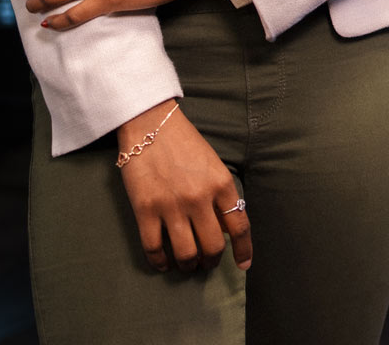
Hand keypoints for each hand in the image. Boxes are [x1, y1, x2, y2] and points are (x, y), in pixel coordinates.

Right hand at [116, 99, 251, 273]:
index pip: (239, 227)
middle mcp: (199, 198)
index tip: (243, 265)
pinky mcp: (145, 210)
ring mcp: (171, 206)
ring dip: (188, 265)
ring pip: (186, 254)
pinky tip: (163, 264)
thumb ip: (221, 194)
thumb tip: (225, 228)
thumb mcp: (213, 165)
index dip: (243, 250)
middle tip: (207, 262)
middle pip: (213, 246)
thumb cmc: (184, 142)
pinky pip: (155, 248)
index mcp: (221, 184)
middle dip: (212, 261)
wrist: (150, 123)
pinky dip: (160, 262)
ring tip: (187, 264)